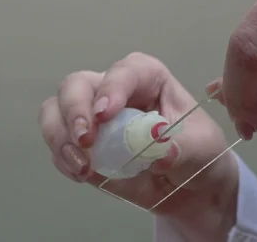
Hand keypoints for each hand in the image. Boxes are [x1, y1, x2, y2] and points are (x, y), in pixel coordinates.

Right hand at [38, 53, 237, 239]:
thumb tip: (159, 154)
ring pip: (55, 110)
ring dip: (60, 137)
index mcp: (149, 79)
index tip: (106, 115)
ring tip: (82, 167)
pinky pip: (59, 146)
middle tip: (86, 141)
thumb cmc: (198, 152)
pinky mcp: (85, 147)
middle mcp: (116, 92)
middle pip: (77, 84)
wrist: (190, 186)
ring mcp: (95, 119)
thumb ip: (182, 148)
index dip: (112, 87)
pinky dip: (63, 160)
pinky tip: (82, 175)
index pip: (126, 71)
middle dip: (74, 110)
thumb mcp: (201, 148)